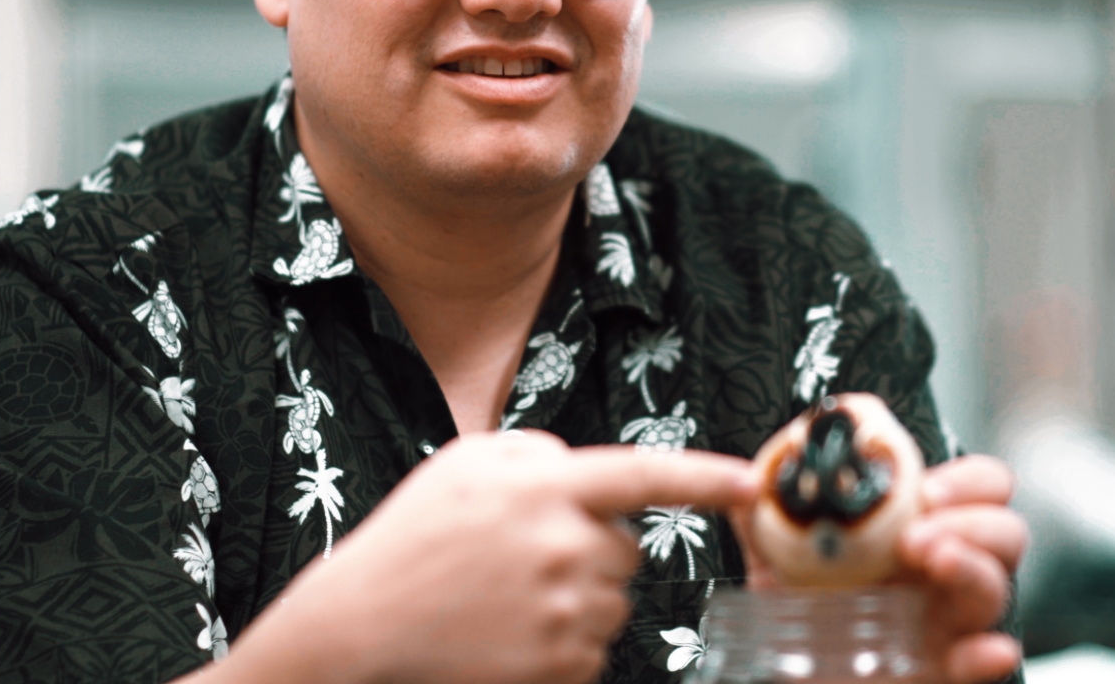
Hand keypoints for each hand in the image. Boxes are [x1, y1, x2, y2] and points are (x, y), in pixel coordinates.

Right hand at [210, 431, 754, 683]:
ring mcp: (564, 612)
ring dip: (578, 597)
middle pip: (626, 550)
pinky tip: (507, 631)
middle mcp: (564, 547)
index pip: (645, 475)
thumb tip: (581, 469)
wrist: (361, 624)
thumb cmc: (414, 536)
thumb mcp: (468, 461)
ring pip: (613, 602)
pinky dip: (561, 642)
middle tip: (522, 555)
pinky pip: (593, 648)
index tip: (752, 482)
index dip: (706, 478)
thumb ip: (538, 451)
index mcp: (544, 487)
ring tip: (507, 595)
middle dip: (590, 549)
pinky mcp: (558, 665)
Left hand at [728, 453, 1026, 683]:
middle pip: (1005, 532)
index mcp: (922, 524)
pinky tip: (987, 649)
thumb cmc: (803, 599)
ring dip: (972, 567)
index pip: (981, 486)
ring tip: (932, 562)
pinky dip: (987, 655)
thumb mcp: (781, 550)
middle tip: (917, 536)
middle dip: (973, 522)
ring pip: (995, 588)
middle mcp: (947, 568)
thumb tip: (752, 479)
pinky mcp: (941, 668)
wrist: (795, 666)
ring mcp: (950, 619)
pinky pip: (979, 664)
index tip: (926, 490)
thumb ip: (768, 512)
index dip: (968, 481)